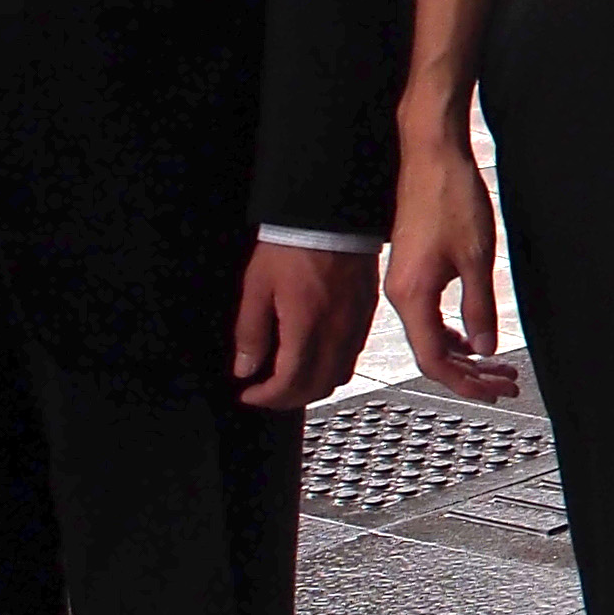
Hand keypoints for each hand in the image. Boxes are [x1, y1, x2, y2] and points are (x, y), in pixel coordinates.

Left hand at [232, 241, 373, 412]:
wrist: (331, 215)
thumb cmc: (296, 244)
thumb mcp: (257, 287)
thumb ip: (251, 333)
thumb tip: (246, 367)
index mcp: (307, 328)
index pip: (290, 384)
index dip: (266, 398)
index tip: (250, 394)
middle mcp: (337, 332)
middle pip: (318, 388)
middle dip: (288, 399)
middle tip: (267, 393)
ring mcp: (356, 325)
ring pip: (339, 376)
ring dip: (313, 385)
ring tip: (290, 377)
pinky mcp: (367, 314)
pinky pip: (353, 355)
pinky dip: (332, 367)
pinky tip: (316, 354)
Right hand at [386, 126, 515, 400]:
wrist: (430, 156)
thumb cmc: (450, 198)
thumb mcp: (477, 258)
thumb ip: (479, 307)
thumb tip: (484, 346)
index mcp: (412, 296)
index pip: (434, 360)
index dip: (465, 382)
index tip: (493, 390)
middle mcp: (401, 294)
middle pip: (433, 354)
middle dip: (471, 374)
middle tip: (505, 383)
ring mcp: (404, 282)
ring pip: (431, 335)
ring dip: (465, 354)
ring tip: (497, 365)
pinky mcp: (411, 270)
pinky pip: (428, 315)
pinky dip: (452, 332)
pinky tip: (472, 337)